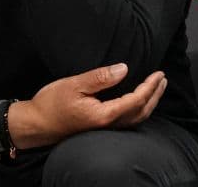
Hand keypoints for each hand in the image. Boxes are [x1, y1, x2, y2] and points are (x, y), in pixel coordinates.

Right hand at [6, 63, 166, 149]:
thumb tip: (123, 69)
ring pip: (135, 118)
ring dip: (149, 102)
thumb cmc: (51, 104)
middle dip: (155, 95)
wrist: (35, 125)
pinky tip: (138, 101)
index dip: (150, 87)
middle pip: (141, 112)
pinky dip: (139, 110)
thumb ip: (100, 78)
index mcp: (104, 114)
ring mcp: (104, 128)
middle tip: (163, 79)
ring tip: (157, 88)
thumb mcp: (74, 85)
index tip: (159, 73)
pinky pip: (127, 120)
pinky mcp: (100, 128)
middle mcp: (108, 124)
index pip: (136, 100)